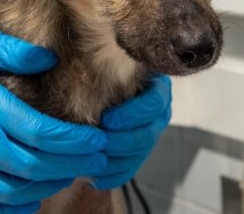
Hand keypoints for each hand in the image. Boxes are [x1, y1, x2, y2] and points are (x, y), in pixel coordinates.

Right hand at [0, 25, 106, 213]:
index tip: (98, 140)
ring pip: (7, 190)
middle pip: (31, 165)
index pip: (39, 132)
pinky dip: (5, 209)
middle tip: (97, 161)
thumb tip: (49, 60)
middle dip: (71, 165)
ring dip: (45, 187)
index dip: (74, 142)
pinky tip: (29, 203)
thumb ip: (11, 51)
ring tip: (71, 174)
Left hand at [94, 74, 171, 188]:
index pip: (154, 104)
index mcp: (156, 89)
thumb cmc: (99, 74)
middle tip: (97, 142)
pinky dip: (113, 175)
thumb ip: (105, 69)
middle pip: (148, 134)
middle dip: (120, 142)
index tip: (107, 119)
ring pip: (139, 154)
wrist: (96, 93)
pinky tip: (95, 177)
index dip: (132, 114)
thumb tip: (84, 68)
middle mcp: (159, 113)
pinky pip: (131, 169)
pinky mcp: (139, 153)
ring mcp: (151, 134)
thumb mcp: (106, 66)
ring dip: (115, 161)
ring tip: (92, 160)